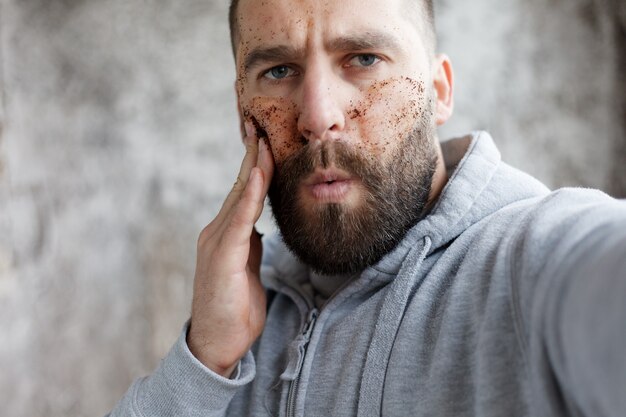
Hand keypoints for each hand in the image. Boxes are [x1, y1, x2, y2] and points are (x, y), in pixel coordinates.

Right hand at [187, 121, 273, 376]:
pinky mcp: (221, 256)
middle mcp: (217, 232)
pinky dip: (249, 195)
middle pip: (239, 187)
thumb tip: (259, 230)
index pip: (243, 193)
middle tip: (260, 123)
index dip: (255, 166)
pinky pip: (240, 220)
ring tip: (261, 138)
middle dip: (252, 155)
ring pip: (238, 196)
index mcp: (226, 235)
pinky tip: (257, 174)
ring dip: (252, 166)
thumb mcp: (248, 271)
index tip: (265, 140)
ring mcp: (216, 242)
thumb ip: (250, 247)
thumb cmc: (234, 311)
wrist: (217, 345)